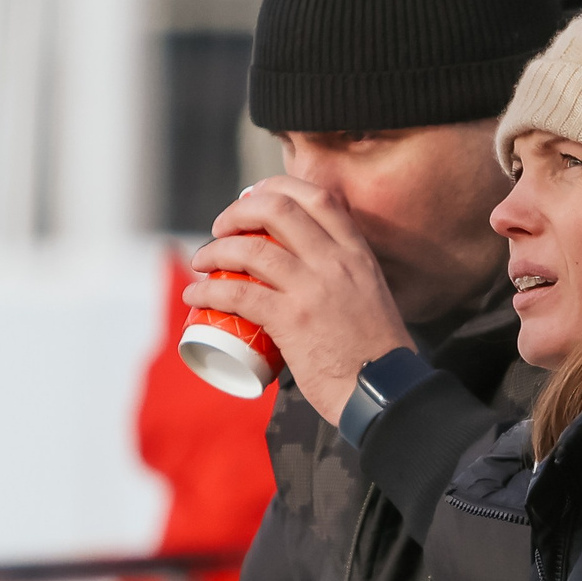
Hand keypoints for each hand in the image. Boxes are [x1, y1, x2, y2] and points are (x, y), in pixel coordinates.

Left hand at [187, 178, 415, 425]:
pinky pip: (237, 294)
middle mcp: (337, 262)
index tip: (254, 200)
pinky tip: (195, 296)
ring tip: (202, 262)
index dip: (277, 188)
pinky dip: (208, 291)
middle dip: (238, 211)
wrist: (386, 392)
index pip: (319, 197)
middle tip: (222, 228)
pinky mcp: (292, 319)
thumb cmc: (378, 355)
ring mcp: (314, 289)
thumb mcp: (372, 298)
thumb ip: (348, 281)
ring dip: (214, 250)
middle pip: (278, 209)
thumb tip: (311, 276)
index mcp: (359, 254)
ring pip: (250, 249)